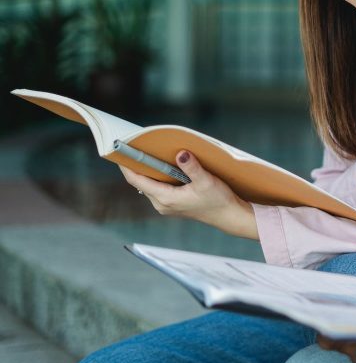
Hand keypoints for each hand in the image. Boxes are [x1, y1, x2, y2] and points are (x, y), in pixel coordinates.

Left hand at [120, 150, 257, 238]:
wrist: (229, 215)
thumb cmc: (218, 200)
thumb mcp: (206, 182)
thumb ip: (192, 167)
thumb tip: (180, 153)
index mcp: (165, 199)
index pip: (138, 181)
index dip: (127, 166)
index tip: (120, 153)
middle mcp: (161, 204)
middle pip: (141, 182)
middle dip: (137, 165)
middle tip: (135, 147)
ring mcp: (166, 205)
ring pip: (149, 185)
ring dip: (149, 171)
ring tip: (149, 154)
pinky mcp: (172, 204)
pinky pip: (158, 188)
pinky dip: (158, 176)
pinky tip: (165, 166)